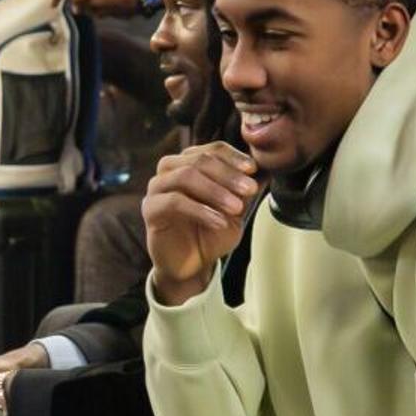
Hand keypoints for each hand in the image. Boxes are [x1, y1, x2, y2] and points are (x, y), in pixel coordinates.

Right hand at [143, 142, 260, 302]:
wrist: (192, 265)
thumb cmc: (211, 233)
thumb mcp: (236, 209)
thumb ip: (245, 189)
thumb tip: (266, 169)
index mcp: (191, 163)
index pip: (213, 149)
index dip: (234, 157)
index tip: (253, 169)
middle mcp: (171, 170)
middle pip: (199, 159)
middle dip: (228, 174)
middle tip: (250, 189)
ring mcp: (157, 188)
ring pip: (185, 176)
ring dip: (215, 190)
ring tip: (236, 207)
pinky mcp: (150, 209)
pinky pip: (174, 202)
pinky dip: (201, 210)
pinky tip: (219, 221)